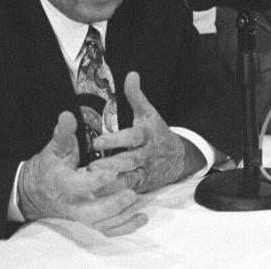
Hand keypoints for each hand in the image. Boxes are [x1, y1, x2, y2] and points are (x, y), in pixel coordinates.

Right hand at [18, 112, 146, 235]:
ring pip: (102, 222)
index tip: (111, 173)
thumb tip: (67, 115)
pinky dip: (125, 226)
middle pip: (92, 212)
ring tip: (142, 200)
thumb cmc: (49, 167)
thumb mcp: (54, 148)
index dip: (95, 181)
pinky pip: (108, 229)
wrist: (37, 191)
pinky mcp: (89, 221)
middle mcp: (71, 204)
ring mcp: (81, 215)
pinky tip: (142, 217)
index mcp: (62, 183)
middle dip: (113, 204)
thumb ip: (63, 133)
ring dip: (124, 214)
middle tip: (132, 193)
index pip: (77, 186)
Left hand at [90, 72, 197, 192]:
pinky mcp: (142, 184)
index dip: (115, 140)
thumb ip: (136, 96)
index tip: (97, 141)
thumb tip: (131, 74)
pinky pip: (128, 190)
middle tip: (91, 168)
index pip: (131, 137)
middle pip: (128, 161)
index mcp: (146, 135)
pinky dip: (115, 194)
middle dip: (111, 165)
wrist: (179, 157)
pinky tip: (99, 196)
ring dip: (111, 183)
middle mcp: (146, 154)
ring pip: (128, 178)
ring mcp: (145, 171)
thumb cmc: (157, 132)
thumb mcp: (148, 113)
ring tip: (93, 185)